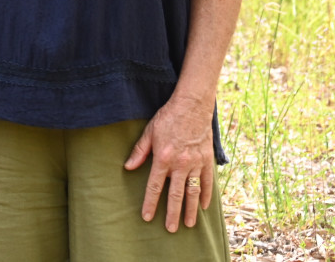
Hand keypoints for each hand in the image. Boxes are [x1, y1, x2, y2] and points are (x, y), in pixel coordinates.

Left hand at [125, 95, 216, 231]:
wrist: (192, 106)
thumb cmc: (168, 117)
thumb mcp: (149, 132)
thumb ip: (139, 151)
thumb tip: (128, 167)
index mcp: (163, 158)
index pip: (154, 186)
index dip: (150, 203)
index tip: (147, 217)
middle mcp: (180, 164)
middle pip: (175, 195)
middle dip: (172, 214)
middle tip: (170, 229)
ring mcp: (195, 163)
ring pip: (192, 192)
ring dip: (190, 210)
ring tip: (188, 224)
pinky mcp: (207, 160)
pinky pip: (207, 182)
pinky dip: (205, 195)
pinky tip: (203, 206)